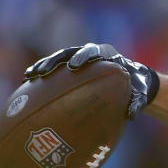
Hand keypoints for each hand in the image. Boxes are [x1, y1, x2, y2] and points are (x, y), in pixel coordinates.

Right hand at [25, 42, 158, 118]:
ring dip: (44, 66)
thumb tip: (131, 114)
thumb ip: (136, 102)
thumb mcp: (139, 94)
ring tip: (31, 76)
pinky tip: (28, 81)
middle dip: (57, 61)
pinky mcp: (70, 66)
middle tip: (46, 71)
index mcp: (107, 55)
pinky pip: (54, 68)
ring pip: (58, 59)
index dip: (83, 57)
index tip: (75, 67)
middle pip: (70, 53)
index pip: (93, 52)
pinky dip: (42, 72)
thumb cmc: (135, 87)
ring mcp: (78, 58)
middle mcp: (90, 53)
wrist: (132, 81)